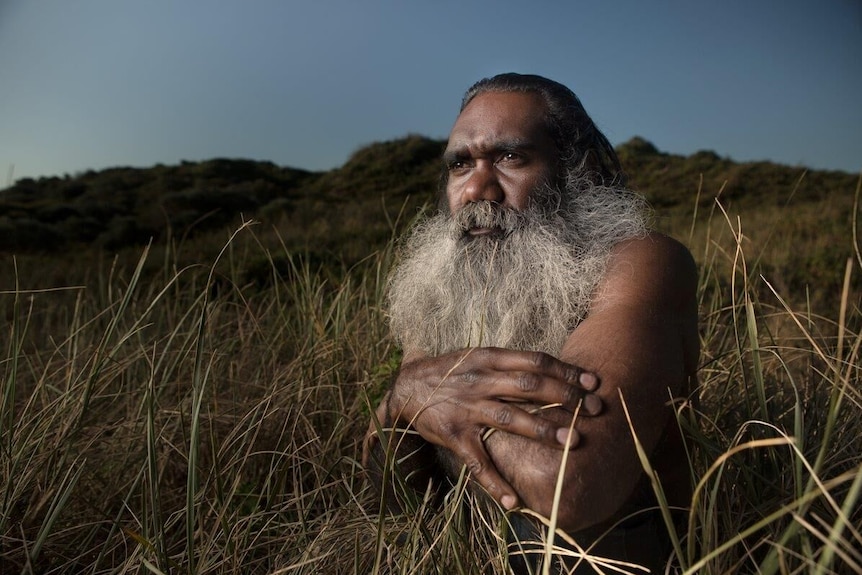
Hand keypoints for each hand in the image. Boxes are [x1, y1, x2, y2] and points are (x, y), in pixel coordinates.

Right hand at [386, 347, 601, 509]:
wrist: (407, 386)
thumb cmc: (452, 371)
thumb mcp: (479, 357)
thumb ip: (511, 365)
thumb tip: (553, 371)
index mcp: (489, 359)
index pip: (536, 361)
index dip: (567, 371)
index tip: (594, 383)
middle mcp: (481, 381)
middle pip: (530, 387)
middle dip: (566, 398)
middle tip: (595, 411)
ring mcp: (468, 408)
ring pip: (511, 419)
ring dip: (544, 431)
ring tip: (573, 444)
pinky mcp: (454, 434)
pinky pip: (477, 462)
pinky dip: (495, 482)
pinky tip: (513, 501)